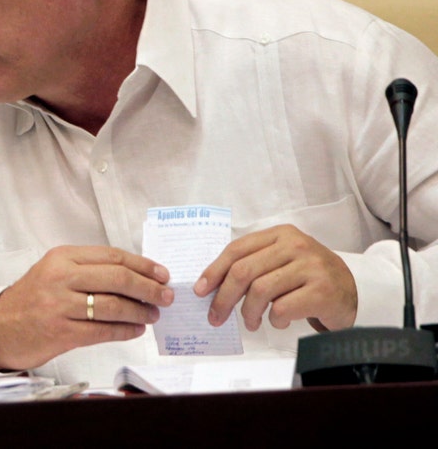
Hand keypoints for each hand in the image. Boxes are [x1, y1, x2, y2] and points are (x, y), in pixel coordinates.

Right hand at [0, 246, 172, 371]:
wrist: (0, 326)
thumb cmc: (33, 298)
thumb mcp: (54, 271)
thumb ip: (89, 269)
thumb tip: (136, 276)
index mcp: (62, 256)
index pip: (112, 256)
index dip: (143, 265)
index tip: (162, 274)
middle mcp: (61, 277)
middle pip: (117, 278)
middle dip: (149, 288)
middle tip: (166, 296)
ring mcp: (60, 305)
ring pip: (114, 306)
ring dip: (140, 311)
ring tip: (153, 315)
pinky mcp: (62, 332)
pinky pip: (104, 330)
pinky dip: (126, 330)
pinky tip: (136, 330)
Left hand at [195, 224, 356, 331]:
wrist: (356, 290)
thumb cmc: (309, 277)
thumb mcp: (282, 261)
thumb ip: (253, 265)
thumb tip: (211, 286)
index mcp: (281, 234)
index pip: (237, 249)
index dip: (214, 271)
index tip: (200, 290)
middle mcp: (296, 245)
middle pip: (244, 271)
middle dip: (223, 298)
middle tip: (216, 317)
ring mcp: (311, 267)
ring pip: (260, 291)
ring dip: (248, 313)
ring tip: (251, 322)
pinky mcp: (322, 291)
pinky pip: (282, 309)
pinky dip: (274, 320)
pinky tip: (279, 322)